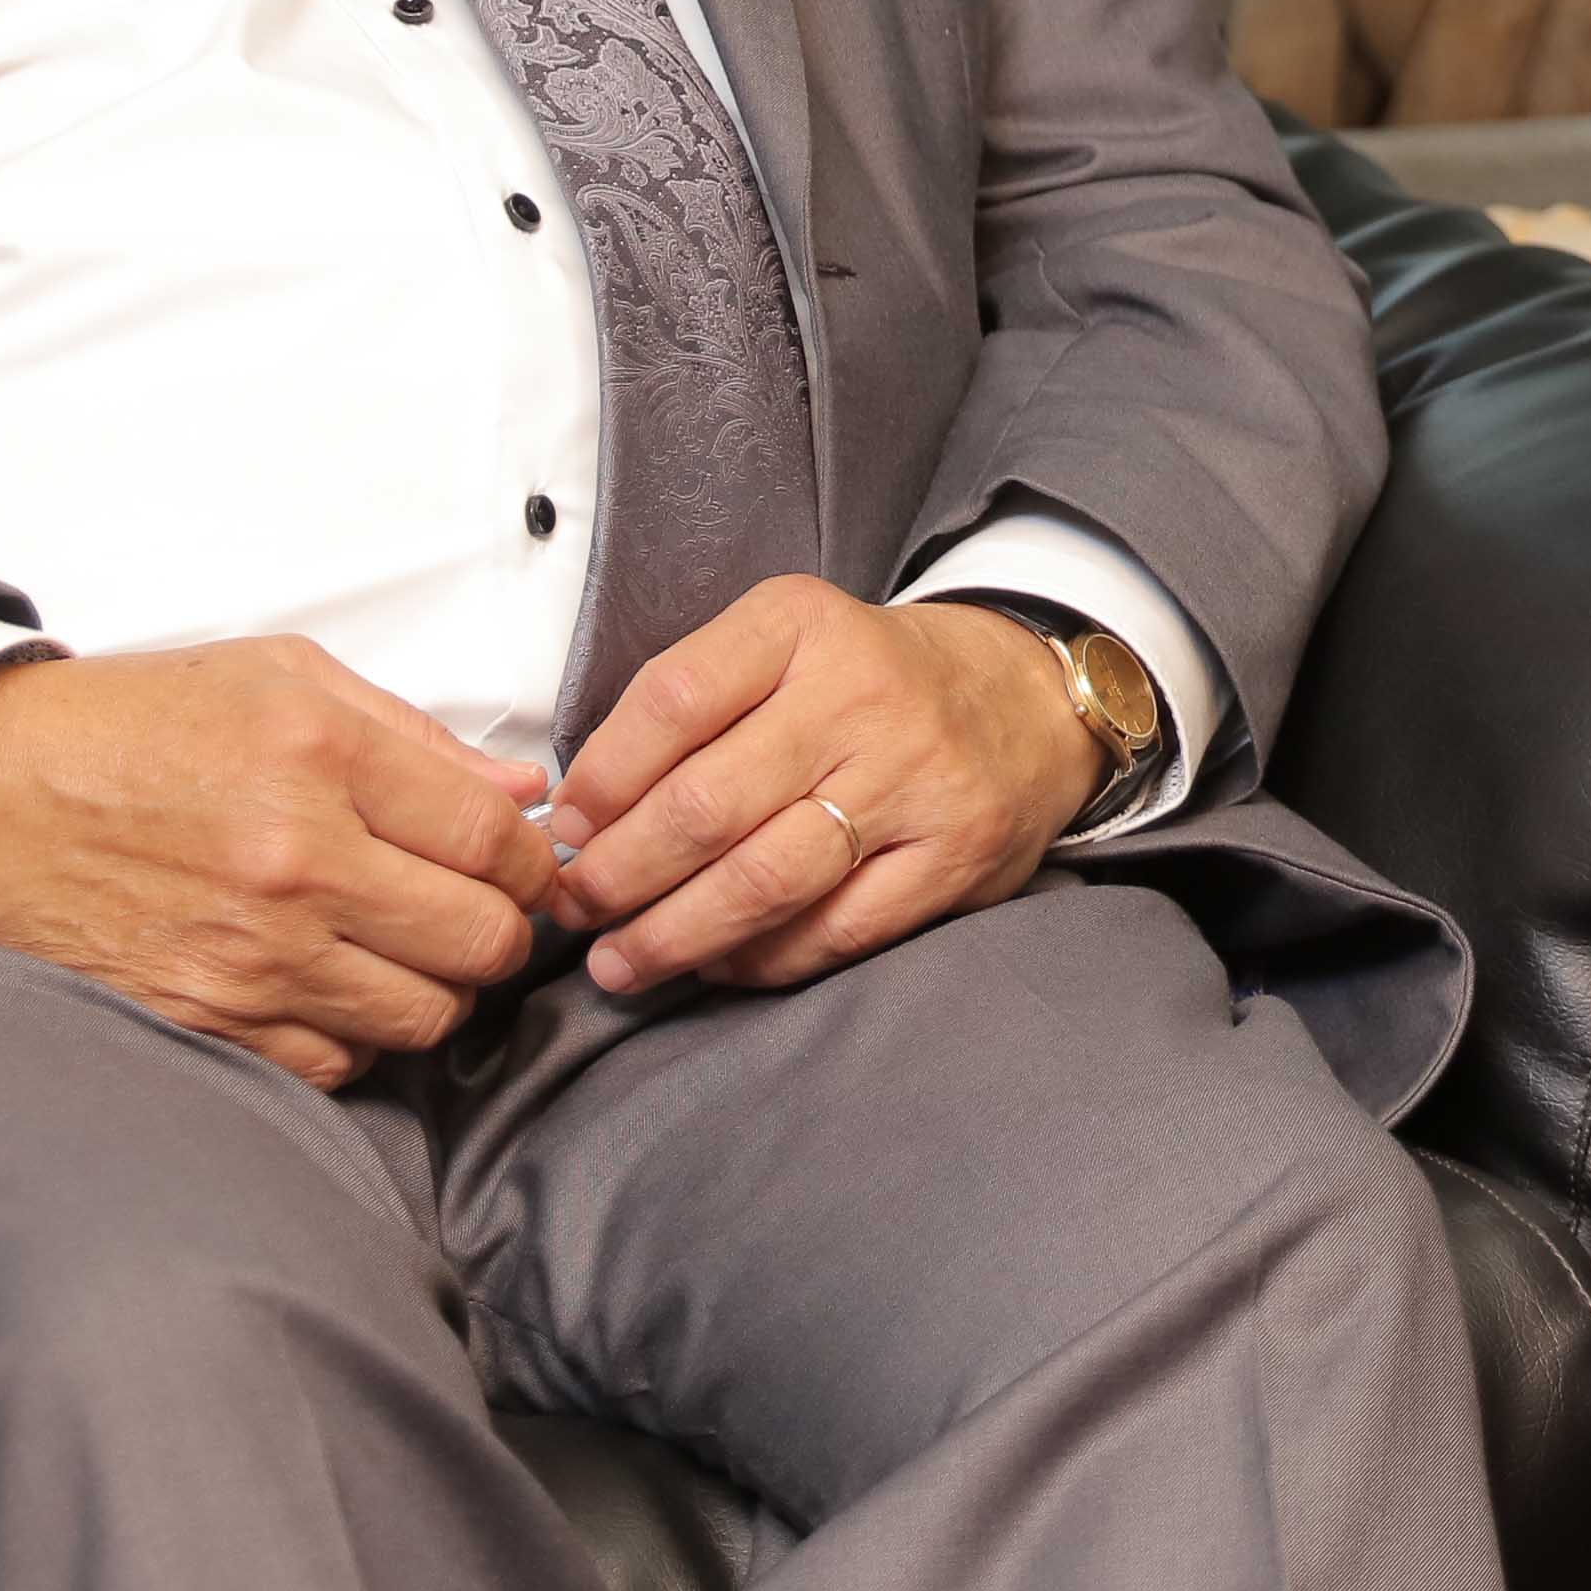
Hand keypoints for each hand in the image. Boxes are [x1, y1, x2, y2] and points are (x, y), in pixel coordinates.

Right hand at [0, 636, 554, 1083]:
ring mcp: (248, 957)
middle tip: (471, 910)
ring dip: (432, 989)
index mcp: (320, 759)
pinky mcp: (204, 1023)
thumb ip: (414, 739)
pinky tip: (327, 986)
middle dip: (498, 929)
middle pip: (480, 941)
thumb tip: (521, 793)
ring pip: (422, 1016)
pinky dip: (352, 1036)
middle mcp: (294, 865)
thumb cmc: (129, 731)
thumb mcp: (280, 681)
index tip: (523, 864)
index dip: (533, 860)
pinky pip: (337, 1064)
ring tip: (398, 948)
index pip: (497, 842)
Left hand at [545, 581, 1095, 999]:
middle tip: (574, 909)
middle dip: (619, 874)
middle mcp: (862, 698)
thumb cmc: (869, 682)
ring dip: (673, 934)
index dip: (602, 778)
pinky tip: (715, 963)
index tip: (565, 829)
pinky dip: (759, 960)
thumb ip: (694, 706)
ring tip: (619, 961)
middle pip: (707, 805)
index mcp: (803, 627)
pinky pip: (834, 932)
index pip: (674, 700)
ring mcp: (915, 783)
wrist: (1026, 701)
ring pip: (765, 881)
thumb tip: (585, 814)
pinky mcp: (955, 860)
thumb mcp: (787, 644)